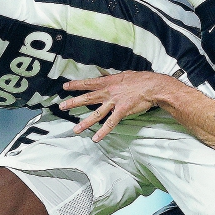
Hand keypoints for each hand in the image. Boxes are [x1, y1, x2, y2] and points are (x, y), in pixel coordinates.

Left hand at [60, 71, 183, 140]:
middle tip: (61, 107)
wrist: (153, 86)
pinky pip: (110, 123)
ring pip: (96, 114)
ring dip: (85, 122)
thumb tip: (109, 80)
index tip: (65, 87)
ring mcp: (114, 102)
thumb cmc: (141, 79)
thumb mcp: (124, 76)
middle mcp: (108, 92)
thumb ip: (114, 79)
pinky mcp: (122, 111)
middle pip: (87, 98)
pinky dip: (103, 132)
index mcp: (108, 82)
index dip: (76, 85)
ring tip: (75, 129)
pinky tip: (96, 138)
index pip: (88, 83)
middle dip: (73, 102)